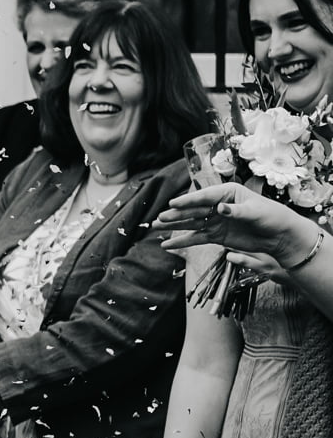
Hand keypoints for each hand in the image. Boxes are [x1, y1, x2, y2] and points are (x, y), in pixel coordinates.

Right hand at [155, 182, 320, 264]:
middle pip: (194, 210)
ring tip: (157, 226)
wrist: (280, 236)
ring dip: (175, 225)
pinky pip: (195, 238)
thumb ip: (236, 211)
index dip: (189, 201)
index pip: (205, 197)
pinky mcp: (216, 235)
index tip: (173, 203)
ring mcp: (216, 221)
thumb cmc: (272, 217)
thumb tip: (220, 208)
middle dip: (176, 214)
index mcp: (228, 193)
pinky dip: (182, 241)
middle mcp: (218, 206)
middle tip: (160, 218)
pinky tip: (167, 245)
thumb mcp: (256, 212)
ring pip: (191, 223)